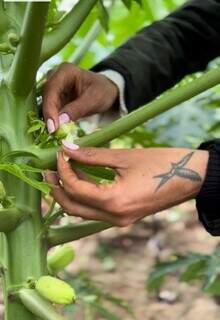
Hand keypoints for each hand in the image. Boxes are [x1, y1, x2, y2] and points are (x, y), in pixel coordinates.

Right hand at [42, 63, 118, 132]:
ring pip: (45, 105)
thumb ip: (77, 109)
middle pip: (45, 97)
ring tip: (54, 134)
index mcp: (65, 71)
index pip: (51, 90)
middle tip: (52, 133)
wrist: (105, 91)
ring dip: (48, 119)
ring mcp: (53, 87)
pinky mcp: (54, 98)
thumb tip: (60, 121)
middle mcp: (55, 76)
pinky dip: (52, 120)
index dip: (49, 109)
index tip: (52, 127)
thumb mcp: (94, 100)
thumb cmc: (102, 92)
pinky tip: (55, 131)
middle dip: (48, 116)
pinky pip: (49, 110)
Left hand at [45, 143, 208, 226]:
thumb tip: (68, 149)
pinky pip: (96, 210)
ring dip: (69, 193)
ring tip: (60, 172)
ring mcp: (120, 220)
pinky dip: (85, 197)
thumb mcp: (124, 156)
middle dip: (57, 188)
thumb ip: (92, 155)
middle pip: (73, 207)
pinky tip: (81, 180)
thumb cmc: (162, 163)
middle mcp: (114, 217)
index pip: (75, 189)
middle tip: (48, 169)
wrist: (191, 177)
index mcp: (114, 202)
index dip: (63, 170)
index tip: (59, 153)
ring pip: (83, 211)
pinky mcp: (124, 217)